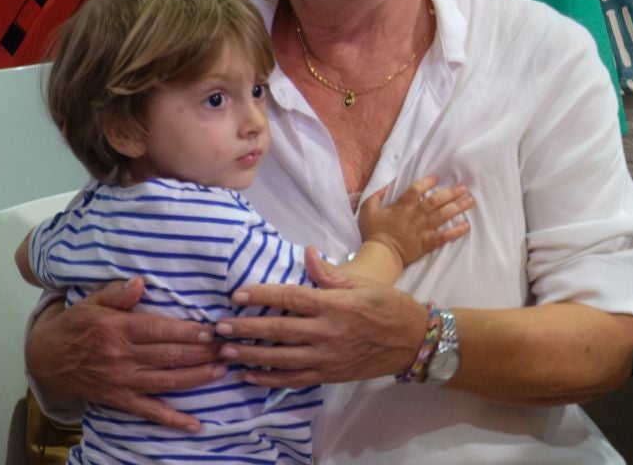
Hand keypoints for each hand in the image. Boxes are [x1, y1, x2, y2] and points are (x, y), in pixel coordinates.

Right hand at [27, 278, 224, 431]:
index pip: (159, 331)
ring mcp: (122, 381)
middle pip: (168, 356)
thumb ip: (117, 292)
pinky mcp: (120, 399)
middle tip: (230, 348)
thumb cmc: (76, 326)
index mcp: (118, 330)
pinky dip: (172, 420)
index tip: (213, 330)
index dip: (187, 332)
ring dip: (196, 377)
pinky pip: (148, 411)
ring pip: (165, 381)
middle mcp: (122, 357)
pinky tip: (195, 425)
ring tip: (223, 370)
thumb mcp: (91, 302)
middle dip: (202, 353)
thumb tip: (140, 283)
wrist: (46, 359)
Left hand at [218, 247, 427, 386]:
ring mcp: (327, 357)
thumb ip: (331, 274)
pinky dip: (269, 379)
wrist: (413, 341)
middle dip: (246, 327)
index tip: (238, 295)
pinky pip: (293, 380)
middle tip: (219, 326)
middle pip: (278, 329)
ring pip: (280, 358)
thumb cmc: (390, 306)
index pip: (290, 297)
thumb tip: (306, 253)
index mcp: (336, 304)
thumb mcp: (364, 284)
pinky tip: (250, 375)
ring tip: (226, 350)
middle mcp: (328, 332)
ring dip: (250, 354)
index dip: (262, 295)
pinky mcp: (328, 375)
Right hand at [357, 173, 473, 265]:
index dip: (427, 182)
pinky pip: (443, 236)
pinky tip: (466, 226)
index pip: (416, 190)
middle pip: (435, 201)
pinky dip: (456, 231)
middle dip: (450, 193)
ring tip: (470, 201)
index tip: (437, 177)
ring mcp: (422, 230)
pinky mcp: (426, 243)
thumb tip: (386, 185)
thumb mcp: (368, 210)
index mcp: (401, 207)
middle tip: (464, 188)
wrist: (380, 255)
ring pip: (442, 216)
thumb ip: (375, 195)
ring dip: (457, 208)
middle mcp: (414, 216)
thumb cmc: (374, 232)